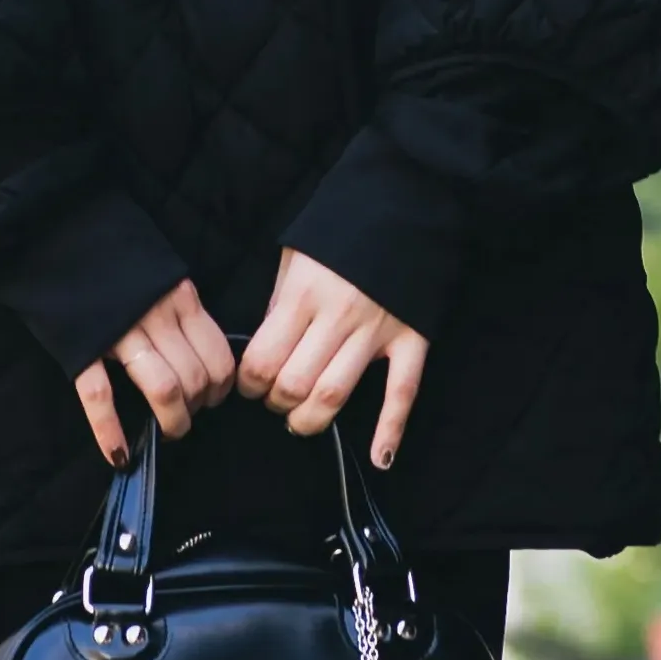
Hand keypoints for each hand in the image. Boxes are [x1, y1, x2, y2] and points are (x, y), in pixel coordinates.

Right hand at [75, 278, 235, 467]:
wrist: (58, 235)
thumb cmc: (116, 259)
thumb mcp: (163, 276)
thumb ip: (183, 311)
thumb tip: (203, 357)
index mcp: (180, 298)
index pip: (219, 357)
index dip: (221, 388)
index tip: (212, 398)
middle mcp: (156, 315)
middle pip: (196, 378)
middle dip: (197, 408)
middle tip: (187, 415)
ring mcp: (118, 332)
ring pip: (164, 388)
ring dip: (173, 421)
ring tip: (168, 431)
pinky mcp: (81, 346)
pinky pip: (100, 395)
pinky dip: (109, 430)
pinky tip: (119, 455)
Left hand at [238, 249, 427, 467]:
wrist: (405, 201)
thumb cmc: (342, 230)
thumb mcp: (296, 256)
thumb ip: (279, 303)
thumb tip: (264, 346)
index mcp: (302, 296)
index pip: (262, 360)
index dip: (248, 384)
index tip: (247, 386)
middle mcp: (337, 318)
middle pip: (294, 384)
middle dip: (275, 403)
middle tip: (274, 401)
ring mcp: (377, 331)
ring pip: (335, 395)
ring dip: (310, 420)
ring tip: (300, 420)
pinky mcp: (412, 339)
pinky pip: (402, 392)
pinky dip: (391, 429)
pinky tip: (381, 458)